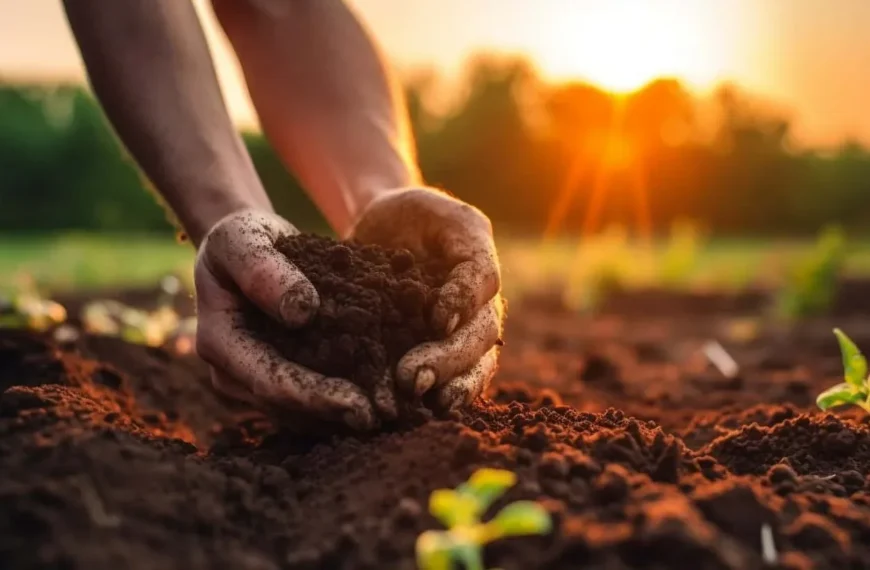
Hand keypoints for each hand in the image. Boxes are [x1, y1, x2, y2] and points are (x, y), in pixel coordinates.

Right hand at [194, 209, 376, 430]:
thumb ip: (264, 270)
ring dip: (342, 415)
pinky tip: (380, 395)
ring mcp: (253, 380)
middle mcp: (232, 372)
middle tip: (384, 417)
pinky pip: (310, 397)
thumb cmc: (240, 239)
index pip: (269, 379)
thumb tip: (301, 310)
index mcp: (219, 341)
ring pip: (300, 411)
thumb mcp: (243, 239)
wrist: (245, 247)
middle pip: (287, 405)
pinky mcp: (278, 376)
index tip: (356, 402)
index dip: (313, 396)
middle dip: (335, 414)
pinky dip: (343, 398)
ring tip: (389, 412)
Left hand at [349, 187, 503, 410]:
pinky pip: (458, 378)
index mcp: (480, 263)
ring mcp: (468, 331)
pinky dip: (447, 396)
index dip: (463, 302)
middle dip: (450, 358)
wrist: (388, 232)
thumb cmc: (411, 216)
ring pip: (477, 364)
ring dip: (454, 384)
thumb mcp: (434, 210)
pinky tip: (425, 411)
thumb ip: (456, 238)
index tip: (436, 320)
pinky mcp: (444, 350)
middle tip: (413, 376)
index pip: (482, 283)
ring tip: (426, 400)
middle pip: (480, 335)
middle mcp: (482, 303)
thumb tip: (449, 309)